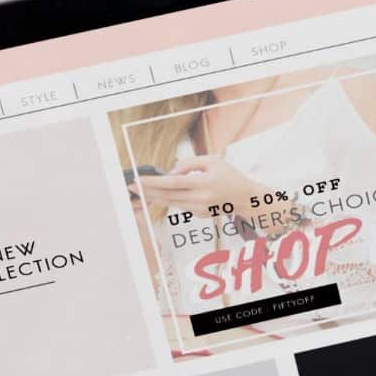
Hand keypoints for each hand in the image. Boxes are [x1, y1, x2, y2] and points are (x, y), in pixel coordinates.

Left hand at [135, 156, 266, 212]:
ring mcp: (199, 210)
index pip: (172, 183)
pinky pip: (180, 205)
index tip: (138, 180)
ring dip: (154, 197)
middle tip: (130, 187)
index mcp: (204, 184)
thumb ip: (189, 164)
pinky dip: (169, 199)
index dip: (152, 183)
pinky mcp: (199, 214)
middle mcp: (200, 200)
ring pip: (171, 203)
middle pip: (167, 196)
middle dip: (147, 192)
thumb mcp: (212, 161)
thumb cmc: (230, 176)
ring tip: (139, 191)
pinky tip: (159, 194)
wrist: (245, 198)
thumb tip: (170, 172)